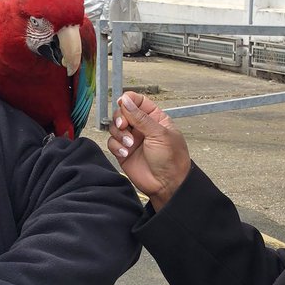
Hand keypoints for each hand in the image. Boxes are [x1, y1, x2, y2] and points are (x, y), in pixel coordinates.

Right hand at [107, 91, 190, 209]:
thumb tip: (126, 100)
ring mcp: (132, 139)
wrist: (167, 185)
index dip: (128, 100)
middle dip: (120, 118)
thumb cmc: (172, 159)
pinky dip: (116, 146)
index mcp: (154, 118)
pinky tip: (126, 153)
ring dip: (119, 134)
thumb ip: (140, 117)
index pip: (138, 101)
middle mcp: (142, 127)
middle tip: (123, 125)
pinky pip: (112, 143)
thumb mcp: (159, 134)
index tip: (122, 103)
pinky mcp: (124, 152)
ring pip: (114, 127)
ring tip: (129, 144)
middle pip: (122, 112)